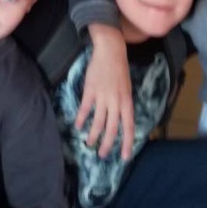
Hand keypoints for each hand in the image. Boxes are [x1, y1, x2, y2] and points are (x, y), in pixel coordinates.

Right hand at [76, 26, 133, 159]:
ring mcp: (103, 96)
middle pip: (112, 128)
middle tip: (103, 155)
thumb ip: (123, 104)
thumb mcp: (127, 88)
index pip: (129, 127)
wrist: (111, 50)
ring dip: (93, 135)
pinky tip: (77, 126)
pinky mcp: (91, 90)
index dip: (127, 143)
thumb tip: (121, 120)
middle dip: (108, 144)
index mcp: (127, 102)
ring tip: (89, 144)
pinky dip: (81, 118)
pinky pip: (85, 108)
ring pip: (98, 121)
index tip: (125, 157)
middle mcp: (116, 102)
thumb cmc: (120, 69)